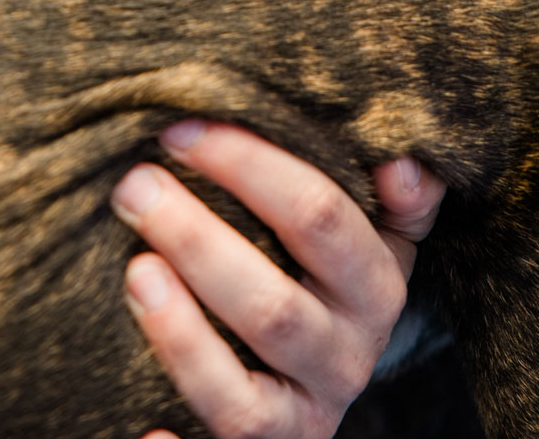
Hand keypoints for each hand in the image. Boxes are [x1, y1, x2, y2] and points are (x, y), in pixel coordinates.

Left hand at [111, 122, 447, 438]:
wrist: (320, 375)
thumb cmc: (325, 275)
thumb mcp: (374, 233)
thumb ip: (398, 199)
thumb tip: (404, 165)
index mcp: (376, 290)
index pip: (320, 219)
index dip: (249, 168)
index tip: (180, 130)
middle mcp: (344, 361)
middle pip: (274, 308)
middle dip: (198, 241)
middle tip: (133, 187)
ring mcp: (300, 417)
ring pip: (240, 396)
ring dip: (183, 338)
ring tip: (134, 272)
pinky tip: (144, 430)